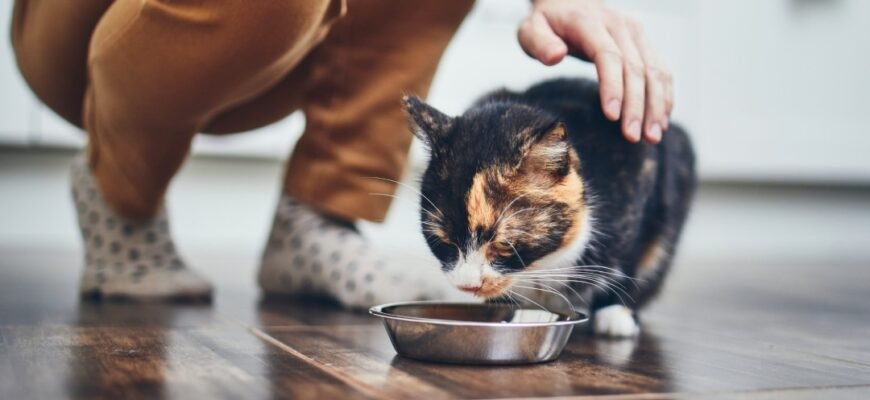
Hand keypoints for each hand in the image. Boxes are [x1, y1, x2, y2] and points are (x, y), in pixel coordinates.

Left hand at [518, 0, 672, 143]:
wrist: (569, 4)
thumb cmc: (547, 24)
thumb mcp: (531, 29)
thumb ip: (539, 43)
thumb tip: (555, 56)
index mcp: (590, 22)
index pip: (608, 56)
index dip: (613, 86)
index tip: (612, 116)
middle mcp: (619, 25)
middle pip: (635, 68)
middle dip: (636, 105)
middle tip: (632, 136)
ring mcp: (636, 34)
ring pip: (655, 71)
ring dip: (656, 105)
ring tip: (652, 137)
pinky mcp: (644, 44)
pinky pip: (661, 71)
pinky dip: (664, 97)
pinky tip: (661, 121)